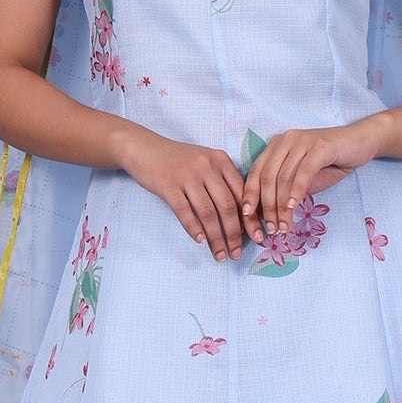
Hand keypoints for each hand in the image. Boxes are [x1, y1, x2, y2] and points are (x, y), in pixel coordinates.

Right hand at [121, 129, 251, 259]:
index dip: (251, 219)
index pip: (242, 194)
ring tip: (219, 255)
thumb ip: (223, 183)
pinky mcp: (168, 185)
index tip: (257, 238)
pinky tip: (199, 241)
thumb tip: (243, 216)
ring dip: (215, 238)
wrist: (145, 148)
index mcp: (221, 161)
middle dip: (235, 234)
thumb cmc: (178, 160)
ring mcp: (187, 175)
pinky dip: (193, 228)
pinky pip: (184, 211)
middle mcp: (207, 167)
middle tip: (236, 253)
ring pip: (207, 213)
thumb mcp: (206, 163)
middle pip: (227, 206)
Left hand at [242, 117, 387, 233]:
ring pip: (283, 177)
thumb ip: (286, 191)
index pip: (255, 174)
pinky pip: (303, 171)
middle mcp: (285, 140)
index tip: (247, 219)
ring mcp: (302, 141)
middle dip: (266, 207)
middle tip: (270, 229)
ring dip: (281, 206)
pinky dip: (296, 191)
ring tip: (283, 226)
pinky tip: (293, 207)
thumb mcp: (303, 179)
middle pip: (267, 178)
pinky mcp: (320, 146)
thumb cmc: (330, 163)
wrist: (360, 142)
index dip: (249, 197)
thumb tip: (267, 215)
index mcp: (276, 146)